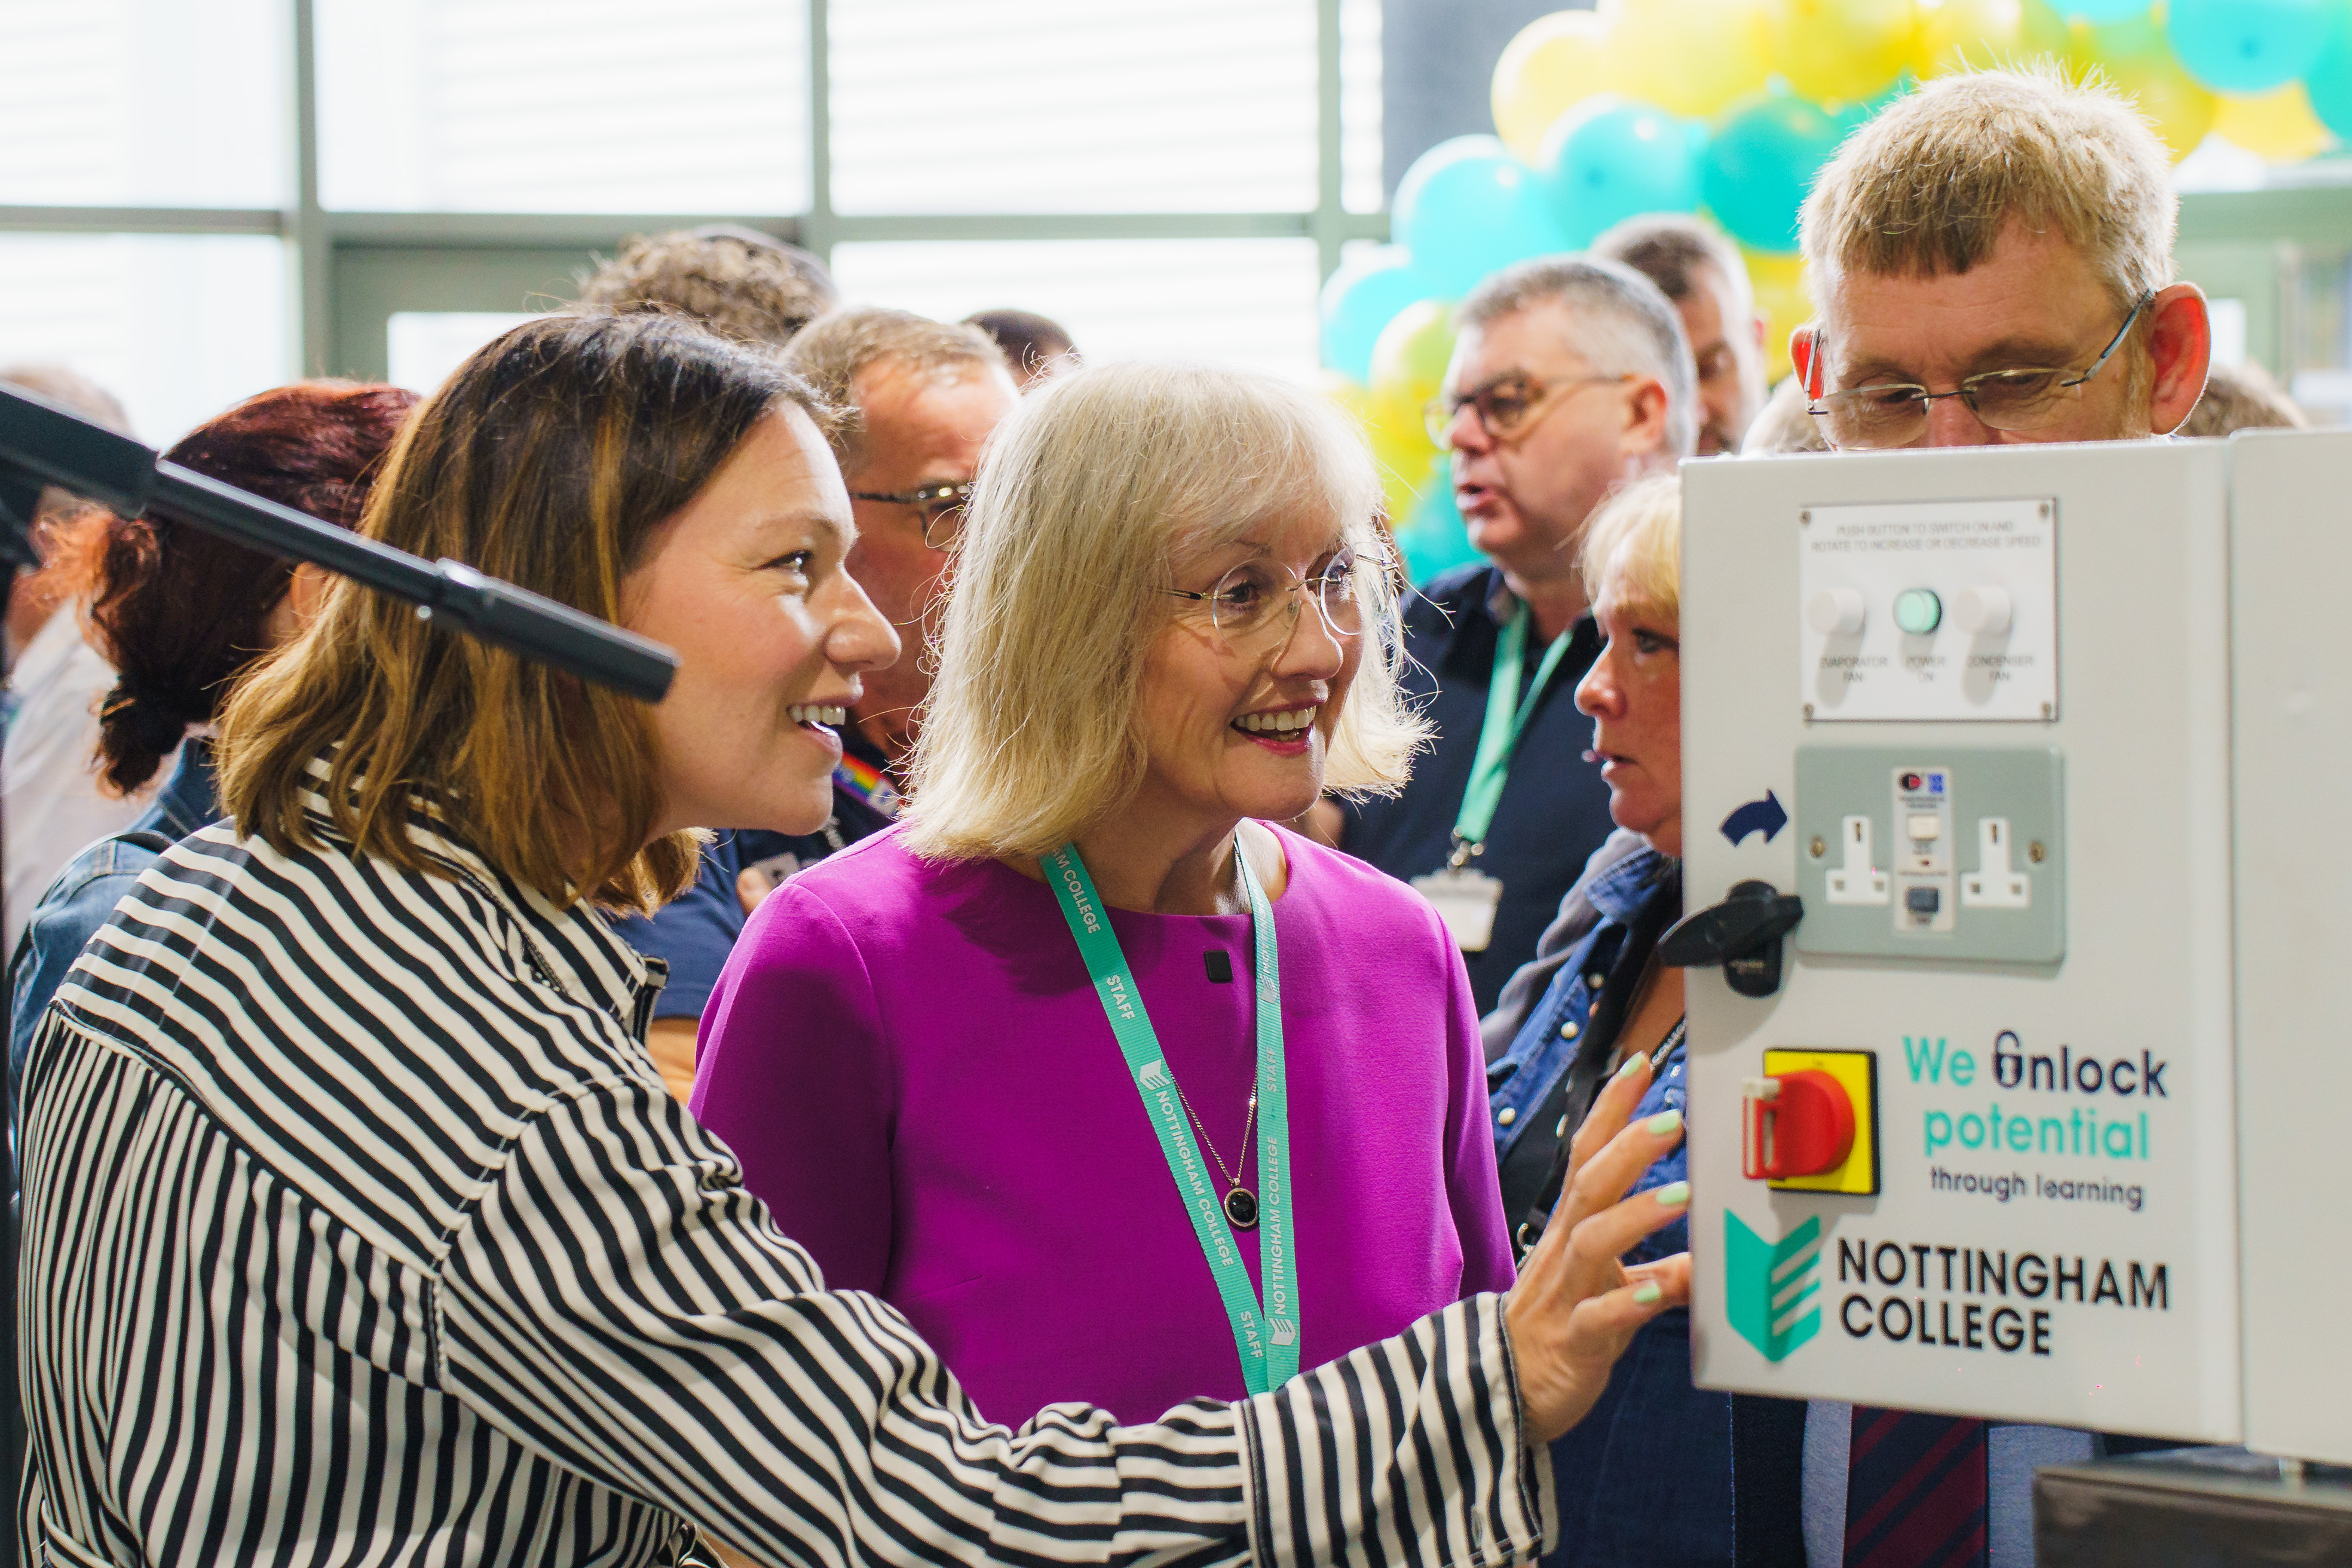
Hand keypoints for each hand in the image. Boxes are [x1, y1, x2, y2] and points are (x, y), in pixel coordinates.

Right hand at [1502, 1050, 1692, 1441]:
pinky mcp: (1572, 1342)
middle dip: (1629, 1146)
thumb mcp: (1612, 1288)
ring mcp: (1565, 1293)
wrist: (1506, 1392)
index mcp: (1574, 1228)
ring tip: (1683, 1195)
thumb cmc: (1562, 1328)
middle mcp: (1566, 1249)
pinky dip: (1626, 1303)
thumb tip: (1708, 1257)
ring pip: (1593, 1241)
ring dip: (1638, 1214)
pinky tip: (1656, 1294)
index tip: (1642, 1063)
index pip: (1588, 1153)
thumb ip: (1657, 1270)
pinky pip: (1597, 1319)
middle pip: (1590, 1184)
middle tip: (1674, 1117)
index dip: (1612, 1107)